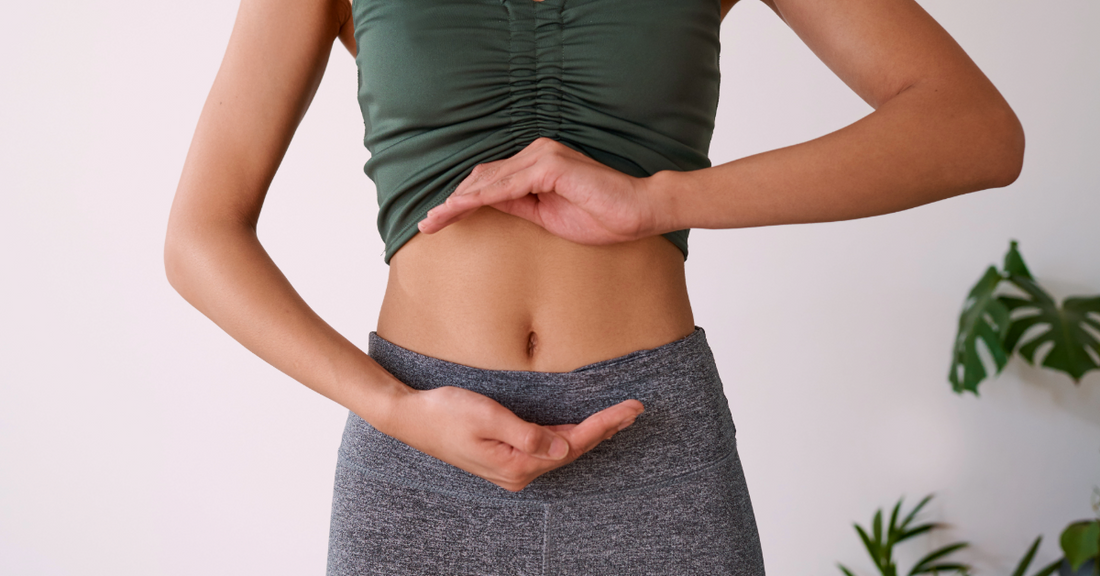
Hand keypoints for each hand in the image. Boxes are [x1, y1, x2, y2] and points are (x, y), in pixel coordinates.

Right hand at [386, 385, 643, 491]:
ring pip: (562, 450)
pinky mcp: (506, 456)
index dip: (603, 425)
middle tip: (635, 410)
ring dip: (591, 433)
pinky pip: (547, 448)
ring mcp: (512, 467)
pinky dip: (569, 436)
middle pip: (573, 450)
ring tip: (619, 417)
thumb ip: (527, 435)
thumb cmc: (445, 412)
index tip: (628, 409)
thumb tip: (563, 449)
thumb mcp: (487, 417)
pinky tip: (583, 428)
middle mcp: (519, 473)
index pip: (572, 444)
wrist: (411, 418)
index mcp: (517, 465)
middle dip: (606, 429)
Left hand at [417, 137, 667, 244]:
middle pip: (482, 177)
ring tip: (433, 221)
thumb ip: (519, 206)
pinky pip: (506, 186)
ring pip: (488, 181)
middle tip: (426, 224)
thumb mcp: (548, 216)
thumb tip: (487, 206)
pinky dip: (480, 199)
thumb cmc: (601, 216)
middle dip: (452, 202)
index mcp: (537, 164)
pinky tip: (459, 210)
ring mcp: (543, 156)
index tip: (439, 221)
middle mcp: (537, 153)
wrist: (638, 212)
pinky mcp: (550, 166)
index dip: (462, 200)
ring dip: (458, 202)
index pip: (490, 181)